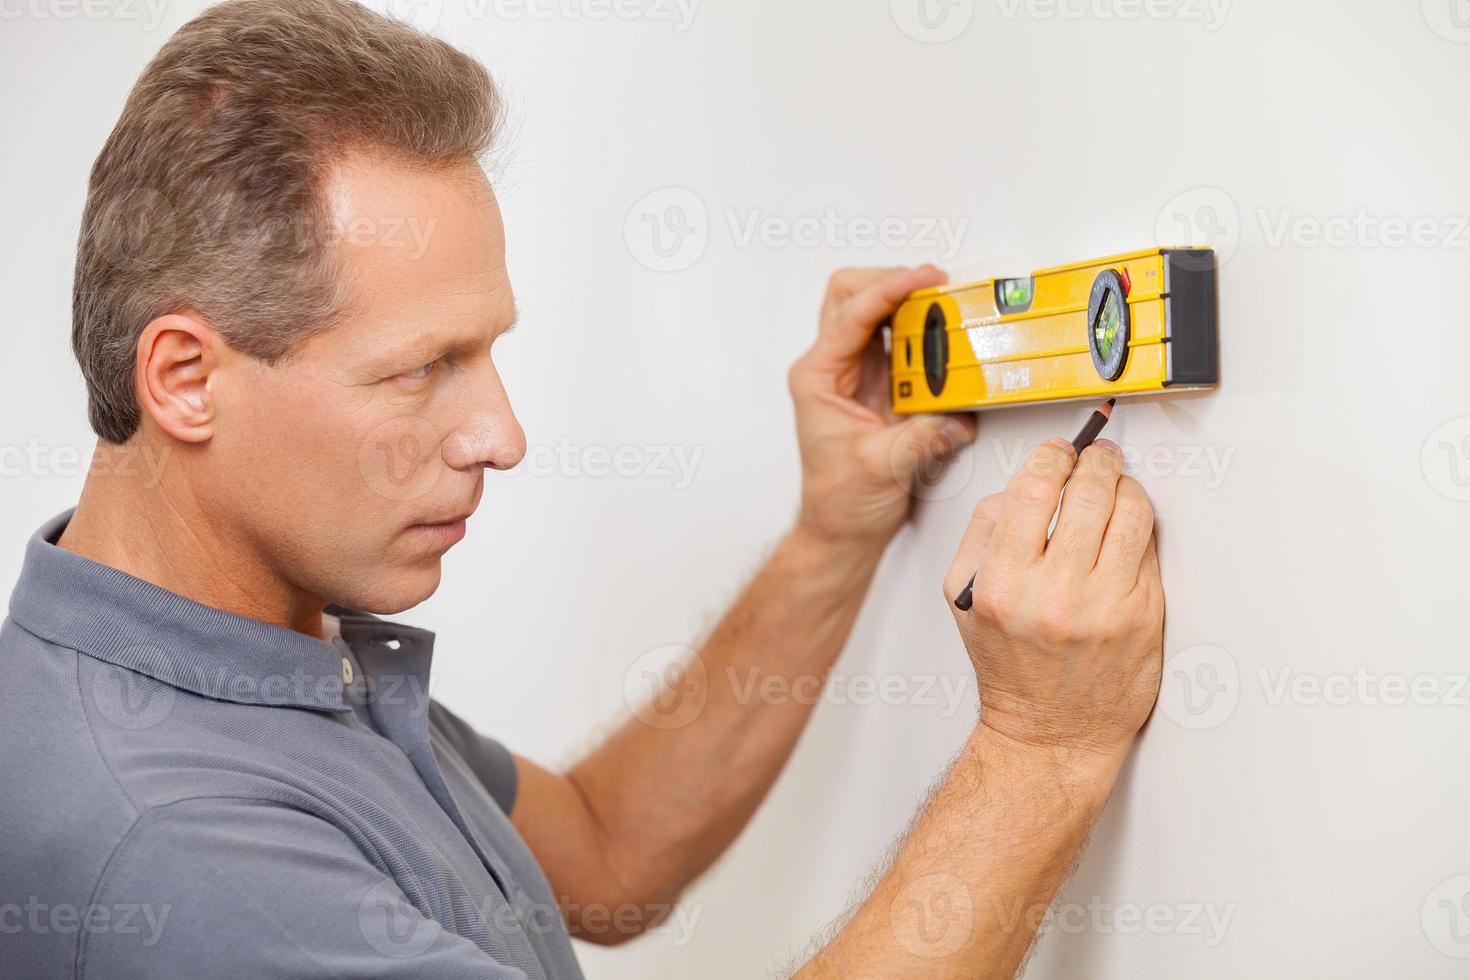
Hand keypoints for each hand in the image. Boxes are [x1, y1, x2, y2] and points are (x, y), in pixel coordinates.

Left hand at [789, 266, 977, 554]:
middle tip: (934, 285)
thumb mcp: (883, 467)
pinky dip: (925, 337)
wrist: (841, 529)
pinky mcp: (881, 385)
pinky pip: (903, 344)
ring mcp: (857, 373)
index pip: (851, 314)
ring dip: (910, 306)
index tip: (923, 278)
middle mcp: (833, 368)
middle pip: (852, 295)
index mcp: (817, 377)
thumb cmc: (839, 500)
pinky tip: (946, 345)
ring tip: (945, 311)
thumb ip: (923, 436)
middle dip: (891, 281)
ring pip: (877, 313)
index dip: (889, 289)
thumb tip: (958, 413)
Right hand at [943, 438, 1163, 761]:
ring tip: (1114, 484)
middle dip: (1094, 460)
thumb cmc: (1010, 666)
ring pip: (1129, 511)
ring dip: (1124, 485)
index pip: (1033, 490)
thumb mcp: (965, 598)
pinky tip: (1124, 525)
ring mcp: (1106, 605)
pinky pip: (1149, 547)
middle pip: (1088, 491)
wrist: (1051, 733)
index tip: (1056, 452)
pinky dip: (1138, 525)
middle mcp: (1056, 594)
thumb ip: (982, 534)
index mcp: (1004, 584)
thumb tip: (1020, 486)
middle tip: (1094, 456)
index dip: (1050, 457)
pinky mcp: (1144, 616)